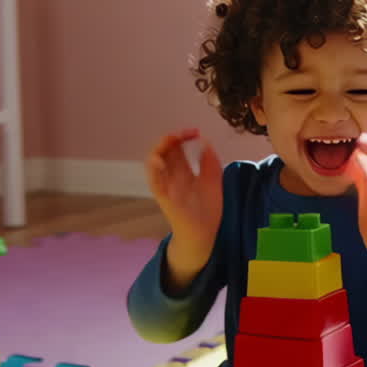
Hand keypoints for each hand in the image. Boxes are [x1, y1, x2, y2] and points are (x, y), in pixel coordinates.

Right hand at [145, 129, 221, 290]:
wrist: (204, 235)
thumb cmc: (207, 210)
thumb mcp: (213, 181)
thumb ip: (210, 163)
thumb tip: (206, 141)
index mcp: (184, 172)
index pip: (177, 149)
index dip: (183, 137)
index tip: (195, 132)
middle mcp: (172, 177)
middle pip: (165, 152)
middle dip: (172, 139)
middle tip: (184, 133)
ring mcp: (167, 187)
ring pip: (155, 164)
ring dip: (159, 150)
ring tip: (169, 139)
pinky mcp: (164, 199)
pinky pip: (155, 183)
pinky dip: (154, 171)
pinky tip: (158, 160)